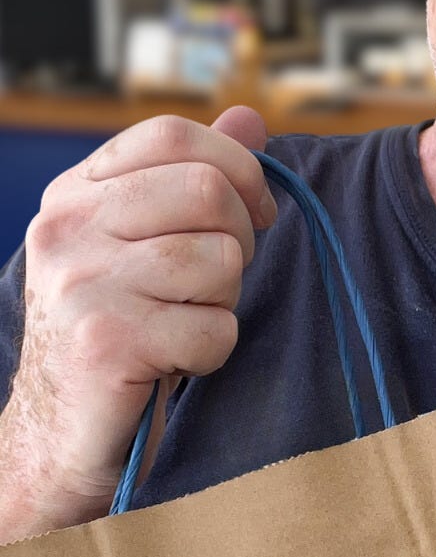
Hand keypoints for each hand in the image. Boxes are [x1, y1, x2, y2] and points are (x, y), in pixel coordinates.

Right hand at [0, 105, 274, 538]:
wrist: (58, 438)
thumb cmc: (117, 339)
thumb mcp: (143, 248)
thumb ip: (191, 180)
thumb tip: (251, 118)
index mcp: (75, 195)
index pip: (171, 135)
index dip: (236, 166)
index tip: (256, 213)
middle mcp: (68, 228)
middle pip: (207, 191)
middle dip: (239, 240)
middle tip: (219, 285)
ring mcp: (82, 282)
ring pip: (220, 259)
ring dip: (224, 302)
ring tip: (186, 325)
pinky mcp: (106, 341)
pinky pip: (215, 328)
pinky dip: (214, 353)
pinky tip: (178, 364)